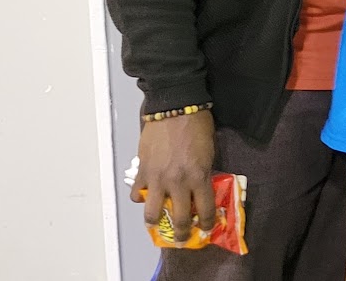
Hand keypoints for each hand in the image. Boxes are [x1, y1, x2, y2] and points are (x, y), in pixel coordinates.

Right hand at [133, 110, 217, 231]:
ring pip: (152, 212)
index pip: (204, 210)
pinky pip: (137, 192)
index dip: (205, 223)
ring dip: (154, 222)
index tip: (205, 229)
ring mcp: (157, 178)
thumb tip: (200, 188)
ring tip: (156, 224)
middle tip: (180, 238)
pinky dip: (139, 197)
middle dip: (180, 232)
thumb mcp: (209, 152)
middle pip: (178, 218)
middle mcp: (178, 183)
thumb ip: (203, 172)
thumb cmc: (197, 126)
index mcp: (199, 177)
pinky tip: (144, 196)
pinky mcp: (142, 170)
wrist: (174, 108)